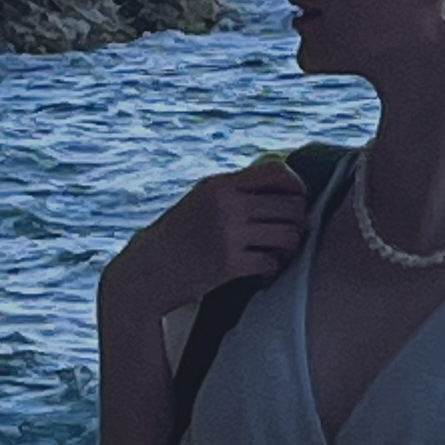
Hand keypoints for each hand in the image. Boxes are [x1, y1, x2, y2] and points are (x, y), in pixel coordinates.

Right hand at [107, 159, 312, 322]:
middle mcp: (226, 205)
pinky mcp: (229, 265)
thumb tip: (284, 172)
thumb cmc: (180, 234)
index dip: (297, 186)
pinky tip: (261, 273)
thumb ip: (238, 188)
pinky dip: (272, 269)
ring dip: (289, 248)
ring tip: (277, 254)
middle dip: (298, 222)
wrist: (146, 270)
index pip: (277, 172)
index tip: (296, 202)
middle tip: (288, 235)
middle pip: (291, 205)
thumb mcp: (202, 199)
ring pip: (289, 235)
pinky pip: (272, 263)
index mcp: (220, 185)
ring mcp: (228, 235)